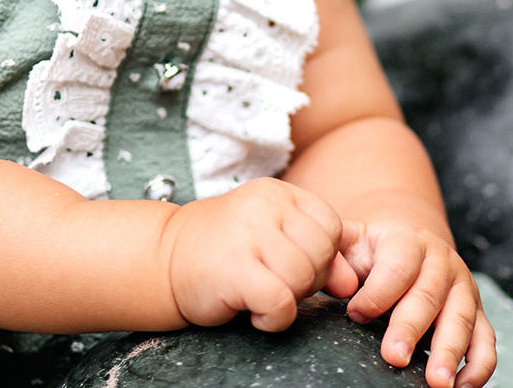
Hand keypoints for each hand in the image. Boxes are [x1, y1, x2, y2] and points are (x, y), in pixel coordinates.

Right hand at [161, 178, 357, 330]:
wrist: (162, 260)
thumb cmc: (223, 251)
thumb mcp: (272, 241)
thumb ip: (314, 255)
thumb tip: (350, 284)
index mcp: (277, 193)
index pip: (331, 226)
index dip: (322, 256)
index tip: (293, 266)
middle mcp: (264, 206)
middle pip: (321, 252)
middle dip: (309, 280)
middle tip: (277, 285)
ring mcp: (247, 234)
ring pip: (303, 278)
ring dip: (290, 300)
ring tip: (263, 296)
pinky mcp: (234, 268)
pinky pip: (281, 302)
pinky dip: (275, 319)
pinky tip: (256, 313)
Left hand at [329, 220, 495, 387]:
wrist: (410, 245)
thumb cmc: (374, 251)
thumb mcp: (352, 240)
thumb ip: (335, 253)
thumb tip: (331, 279)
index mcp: (409, 242)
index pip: (397, 267)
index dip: (376, 294)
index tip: (356, 314)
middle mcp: (443, 264)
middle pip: (428, 297)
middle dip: (410, 329)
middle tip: (394, 357)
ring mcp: (464, 290)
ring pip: (461, 321)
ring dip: (449, 353)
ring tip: (436, 383)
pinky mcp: (478, 316)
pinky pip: (485, 342)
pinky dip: (478, 367)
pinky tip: (462, 387)